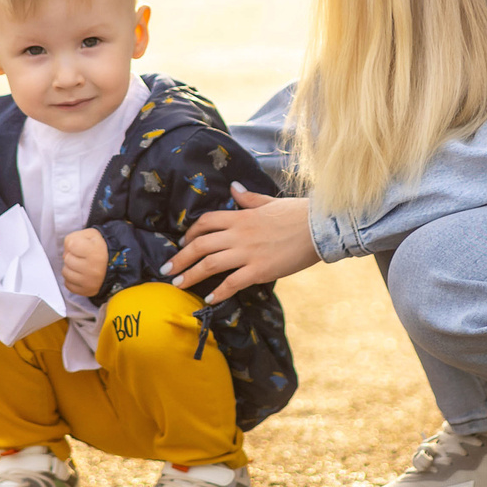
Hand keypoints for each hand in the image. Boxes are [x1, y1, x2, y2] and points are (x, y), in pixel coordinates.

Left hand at [61, 227, 107, 296]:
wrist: (113, 264)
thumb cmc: (99, 249)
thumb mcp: (90, 235)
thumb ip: (74, 237)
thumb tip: (65, 252)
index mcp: (96, 252)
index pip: (71, 245)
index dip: (74, 243)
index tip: (82, 246)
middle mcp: (93, 269)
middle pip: (67, 259)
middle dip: (71, 256)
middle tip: (81, 257)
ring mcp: (90, 282)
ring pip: (65, 272)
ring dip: (70, 268)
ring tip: (80, 265)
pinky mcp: (86, 291)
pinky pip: (68, 284)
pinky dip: (71, 279)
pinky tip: (80, 275)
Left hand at [166, 186, 319, 302]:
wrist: (319, 227)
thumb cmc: (297, 214)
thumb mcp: (270, 201)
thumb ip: (248, 198)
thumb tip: (234, 188)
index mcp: (241, 216)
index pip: (205, 222)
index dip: (190, 233)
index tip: (182, 243)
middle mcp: (239, 234)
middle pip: (200, 245)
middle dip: (180, 258)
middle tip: (167, 269)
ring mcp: (247, 253)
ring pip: (209, 264)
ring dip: (190, 275)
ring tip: (177, 285)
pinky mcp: (259, 270)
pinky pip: (232, 283)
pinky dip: (218, 292)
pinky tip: (209, 299)